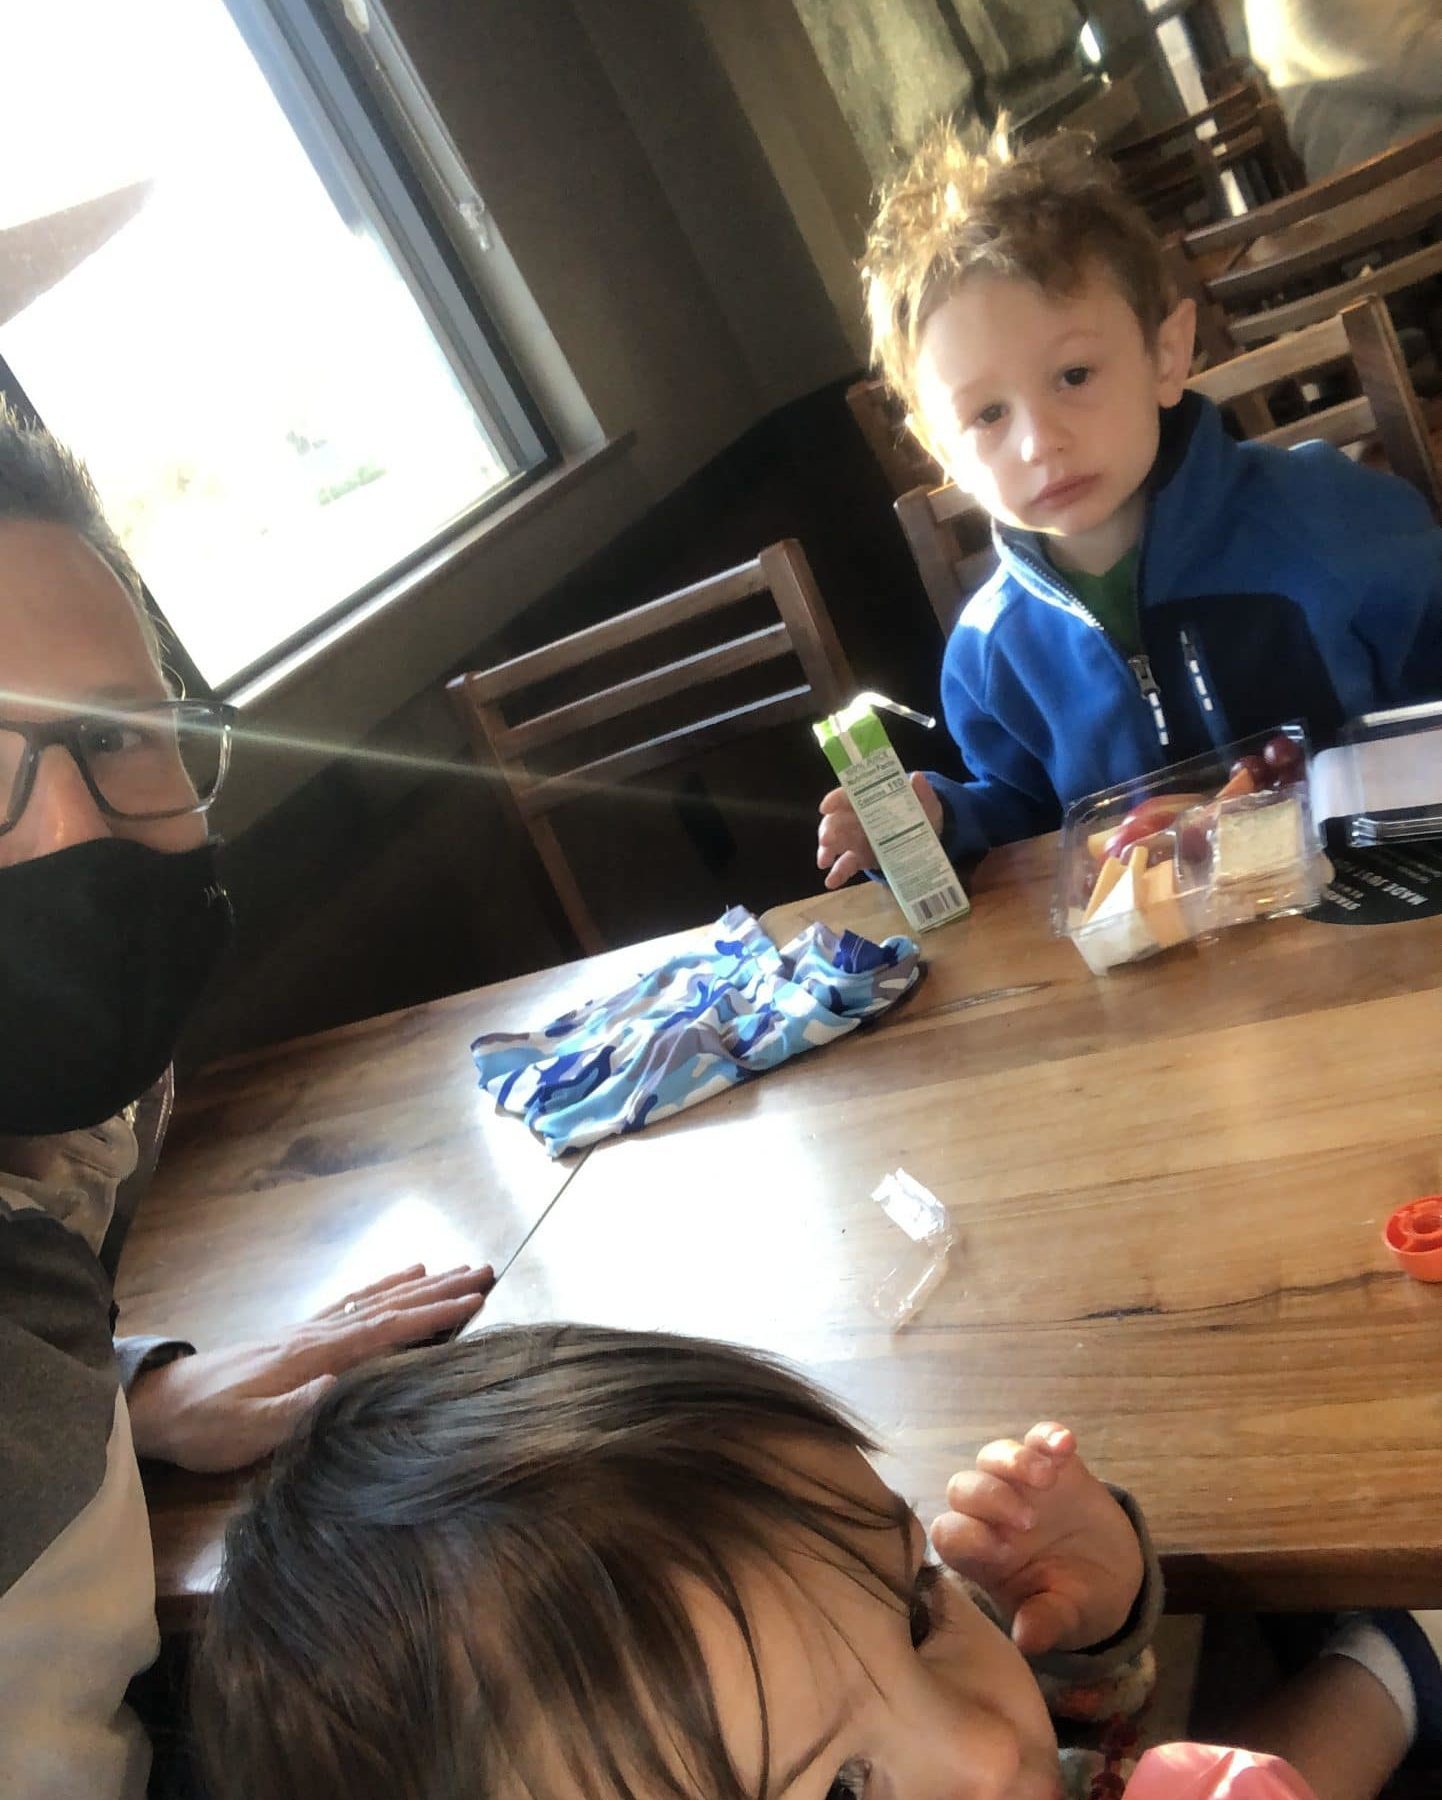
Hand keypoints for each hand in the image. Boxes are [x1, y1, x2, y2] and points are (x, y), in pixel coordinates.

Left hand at [126, 1262, 493, 1471]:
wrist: (161, 1403)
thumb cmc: (207, 1425)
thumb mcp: (248, 1431)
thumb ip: (298, 1409)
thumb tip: (346, 1385)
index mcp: (314, 1356)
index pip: (384, 1330)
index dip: (431, 1316)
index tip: (475, 1300)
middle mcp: (318, 1333)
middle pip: (389, 1305)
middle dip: (440, 1289)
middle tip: (485, 1270)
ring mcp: (309, 1330)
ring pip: (375, 1298)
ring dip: (420, 1284)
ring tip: (457, 1268)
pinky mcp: (298, 1334)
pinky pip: (352, 1301)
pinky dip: (383, 1285)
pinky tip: (401, 1276)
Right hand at [816, 773, 941, 888]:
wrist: (928, 840)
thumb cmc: (922, 815)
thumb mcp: (926, 803)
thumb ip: (922, 792)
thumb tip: (917, 777)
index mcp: (871, 801)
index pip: (848, 795)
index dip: (835, 800)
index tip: (826, 807)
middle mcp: (859, 818)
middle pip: (837, 821)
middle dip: (828, 830)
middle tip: (826, 840)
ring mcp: (857, 839)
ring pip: (836, 843)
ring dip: (827, 851)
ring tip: (824, 861)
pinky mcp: (860, 858)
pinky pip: (846, 864)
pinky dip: (837, 873)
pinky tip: (831, 882)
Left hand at [930, 1422, 1142, 1656]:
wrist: (1109, 1576)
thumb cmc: (1072, 1602)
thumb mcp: (1064, 1618)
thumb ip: (1045, 1622)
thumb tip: (1027, 1641)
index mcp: (981, 1556)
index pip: (951, 1535)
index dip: (967, 1538)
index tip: (1001, 1552)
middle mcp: (989, 1515)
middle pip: (963, 1489)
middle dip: (989, 1498)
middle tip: (1027, 1522)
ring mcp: (1019, 1484)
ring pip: (994, 1457)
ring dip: (1014, 1461)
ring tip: (1046, 1479)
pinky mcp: (1052, 1463)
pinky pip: (1039, 1440)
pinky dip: (1048, 1436)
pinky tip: (1065, 1443)